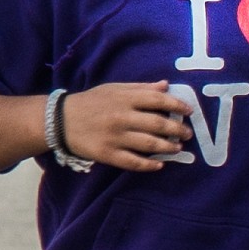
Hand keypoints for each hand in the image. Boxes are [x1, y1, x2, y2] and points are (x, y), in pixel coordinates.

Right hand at [61, 82, 191, 170]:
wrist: (59, 120)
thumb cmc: (91, 103)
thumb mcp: (113, 89)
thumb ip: (141, 88)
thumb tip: (166, 85)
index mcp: (124, 98)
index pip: (157, 100)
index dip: (177, 105)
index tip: (189, 111)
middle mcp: (121, 117)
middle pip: (158, 123)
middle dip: (177, 129)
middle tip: (187, 134)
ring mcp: (114, 137)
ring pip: (150, 144)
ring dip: (168, 147)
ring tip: (178, 148)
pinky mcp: (107, 154)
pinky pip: (133, 162)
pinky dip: (149, 165)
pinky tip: (160, 165)